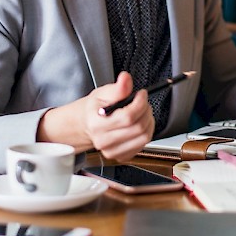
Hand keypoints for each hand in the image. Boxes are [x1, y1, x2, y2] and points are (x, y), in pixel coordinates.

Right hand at [40, 72, 154, 160]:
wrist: (87, 125)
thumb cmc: (94, 109)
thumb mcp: (102, 93)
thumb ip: (117, 88)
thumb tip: (126, 78)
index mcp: (97, 124)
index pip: (128, 116)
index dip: (140, 103)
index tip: (142, 94)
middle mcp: (103, 141)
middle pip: (138, 127)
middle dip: (146, 111)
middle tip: (142, 103)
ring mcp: (112, 151)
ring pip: (144, 137)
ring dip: (148, 122)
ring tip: (142, 113)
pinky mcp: (121, 157)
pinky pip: (143, 145)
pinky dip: (145, 133)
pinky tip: (138, 125)